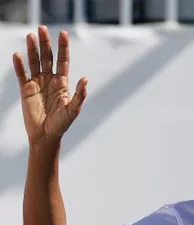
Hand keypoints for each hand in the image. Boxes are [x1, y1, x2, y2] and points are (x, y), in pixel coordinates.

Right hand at [13, 26, 87, 144]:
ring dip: (32, 49)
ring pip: (34, 62)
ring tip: (30, 36)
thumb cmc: (62, 124)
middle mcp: (50, 80)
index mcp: (63, 83)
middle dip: (46, 43)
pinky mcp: (25, 90)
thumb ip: (80, 95)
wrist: (46, 136)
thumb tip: (85, 79)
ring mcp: (37, 83)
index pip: (63, 61)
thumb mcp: (73, 110)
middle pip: (48, 57)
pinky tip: (17, 55)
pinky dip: (19, 65)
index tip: (63, 33)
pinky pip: (22, 75)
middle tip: (42, 28)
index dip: (63, 47)